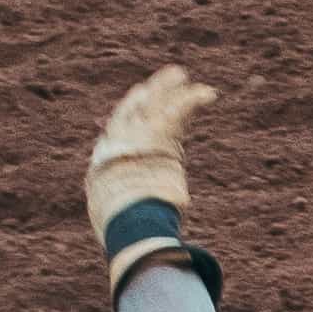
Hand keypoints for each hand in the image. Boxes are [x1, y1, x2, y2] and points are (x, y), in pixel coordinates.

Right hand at [83, 64, 219, 247]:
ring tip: (180, 73)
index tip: (136, 102)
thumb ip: (124, 216)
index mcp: (105, 164)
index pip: (115, 133)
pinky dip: (192, 99)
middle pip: (130, 112)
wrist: (129, 221)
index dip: (126, 116)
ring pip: (153, 105)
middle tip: (154, 83)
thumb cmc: (124, 229)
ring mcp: (137, 137)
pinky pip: (177, 110)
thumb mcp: (115, 221)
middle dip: (143, 95)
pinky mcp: (158, 135)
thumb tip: (129, 238)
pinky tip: (208, 93)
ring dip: (167, 87)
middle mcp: (118, 144)